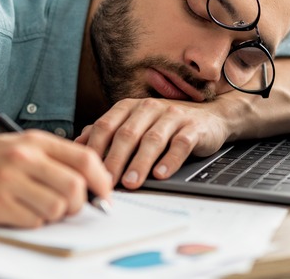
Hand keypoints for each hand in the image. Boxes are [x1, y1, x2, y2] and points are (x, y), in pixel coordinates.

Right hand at [0, 130, 112, 227]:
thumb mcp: (15, 146)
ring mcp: (9, 180)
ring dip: (51, 216)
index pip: (85, 159)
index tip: (103, 195)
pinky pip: (32, 222)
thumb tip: (87, 183)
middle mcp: (24, 157)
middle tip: (65, 209)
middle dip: (77, 206)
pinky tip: (13, 213)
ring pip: (56, 209)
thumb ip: (49, 160)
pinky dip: (30, 223)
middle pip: (76, 189)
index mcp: (33, 141)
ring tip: (32, 209)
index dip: (102, 181)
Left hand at [75, 98, 231, 189]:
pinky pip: (181, 144)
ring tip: (131, 182)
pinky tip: (161, 174)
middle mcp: (149, 108)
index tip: (88, 171)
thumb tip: (78, 144)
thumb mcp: (135, 124)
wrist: (210, 116)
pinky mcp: (194, 127)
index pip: (106, 125)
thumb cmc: (165, 125)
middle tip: (107, 182)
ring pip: (152, 139)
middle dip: (115, 159)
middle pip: (127, 134)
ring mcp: (172, 116)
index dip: (96, 149)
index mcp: (130, 107)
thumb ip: (108, 132)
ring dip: (140, 162)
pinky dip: (170, 159)